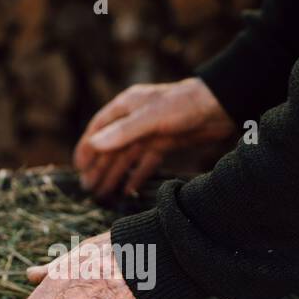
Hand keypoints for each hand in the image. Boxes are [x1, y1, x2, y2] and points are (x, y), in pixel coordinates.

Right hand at [74, 77, 234, 198]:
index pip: (99, 128)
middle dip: (99, 167)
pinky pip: (145, 161)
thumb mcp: (151, 118)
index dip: (87, 147)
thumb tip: (95, 144)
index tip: (79, 168)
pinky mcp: (165, 142)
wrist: (219, 106)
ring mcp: (150, 131)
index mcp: (126, 106)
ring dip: (115, 174)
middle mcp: (135, 118)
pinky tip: (129, 190)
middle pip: (111, 146)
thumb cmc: (184, 105)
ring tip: (103, 194)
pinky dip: (137, 175)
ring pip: (127, 156)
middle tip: (87, 189)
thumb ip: (123, 132)